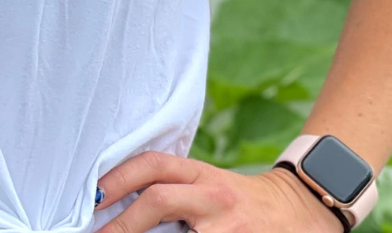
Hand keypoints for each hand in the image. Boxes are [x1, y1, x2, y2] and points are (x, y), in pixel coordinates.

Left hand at [95, 152, 343, 231]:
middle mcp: (214, 197)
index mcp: (202, 175)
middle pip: (158, 200)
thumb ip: (173, 192)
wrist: (300, 212)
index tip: (91, 197)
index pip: (153, 165)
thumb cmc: (242, 203)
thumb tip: (118, 206)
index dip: (119, 177)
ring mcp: (229, 228)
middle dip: (122, 223)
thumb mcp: (209, 186)